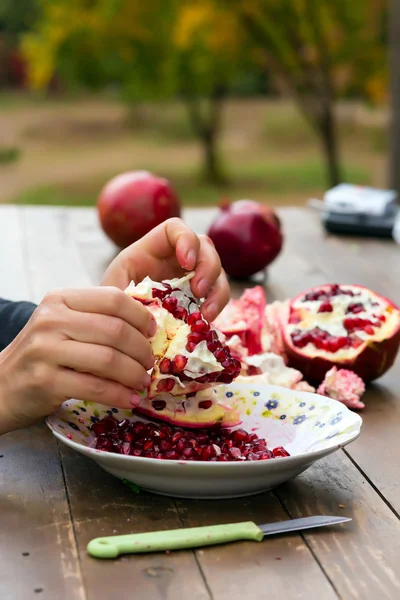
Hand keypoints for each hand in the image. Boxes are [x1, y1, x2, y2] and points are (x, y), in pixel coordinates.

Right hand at [0, 287, 155, 434]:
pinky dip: (119, 395)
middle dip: (141, 349)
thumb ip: (97, 318)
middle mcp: (51, 319)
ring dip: (134, 374)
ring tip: (142, 382)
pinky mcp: (46, 380)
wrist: (1, 386)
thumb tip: (147, 324)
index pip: (113, 299)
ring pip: (109, 359)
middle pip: (115, 330)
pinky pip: (96, 386)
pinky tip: (129, 399)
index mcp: (60, 299)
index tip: (152, 332)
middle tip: (150, 363)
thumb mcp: (63, 324)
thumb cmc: (41, 354)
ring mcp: (46, 349)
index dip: (140, 316)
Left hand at [101, 218, 229, 321]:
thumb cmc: (108, 304)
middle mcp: (175, 258)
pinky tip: (207, 320)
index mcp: (152, 249)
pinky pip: (217, 295)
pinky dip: (217, 306)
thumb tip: (150, 307)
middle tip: (198, 291)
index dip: (186, 239)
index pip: (175, 228)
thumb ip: (127, 292)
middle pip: (204, 247)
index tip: (186, 263)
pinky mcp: (198, 298)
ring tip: (206, 314)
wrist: (113, 325)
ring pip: (217, 271)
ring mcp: (190, 277)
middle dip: (207, 267)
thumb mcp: (112, 292)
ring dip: (217, 290)